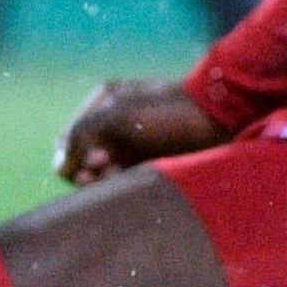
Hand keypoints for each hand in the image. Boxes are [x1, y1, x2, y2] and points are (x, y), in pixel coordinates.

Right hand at [56, 76, 229, 184]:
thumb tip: (60, 168)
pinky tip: (138, 184)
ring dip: (109, 181)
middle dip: (92, 171)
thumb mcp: (117, 119)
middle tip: (111, 171)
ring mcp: (135, 141)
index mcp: (102, 101)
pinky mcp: (154, 159)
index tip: (95, 165)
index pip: (66, 141)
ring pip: (106, 172)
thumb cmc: (170, 116)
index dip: (73, 159)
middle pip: (85, 158)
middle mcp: (114, 120)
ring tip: (127, 178)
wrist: (226, 121)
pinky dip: (126, 185)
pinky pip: (127, 177)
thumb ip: (79, 137)